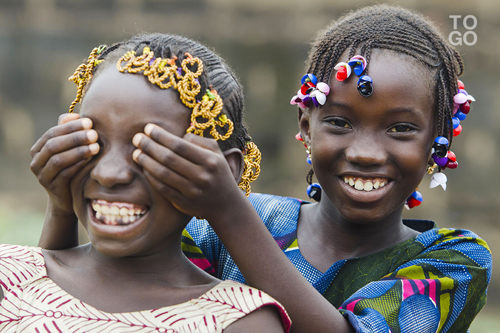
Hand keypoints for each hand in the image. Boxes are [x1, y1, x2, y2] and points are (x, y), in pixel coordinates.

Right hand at [30, 113, 99, 213]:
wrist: (69, 196)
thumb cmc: (72, 166)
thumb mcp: (70, 148)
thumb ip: (69, 131)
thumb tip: (77, 115)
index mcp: (38, 149)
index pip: (52, 133)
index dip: (70, 126)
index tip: (89, 122)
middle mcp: (36, 162)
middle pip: (54, 145)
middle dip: (75, 138)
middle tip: (94, 134)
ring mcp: (42, 176)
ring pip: (58, 160)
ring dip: (78, 151)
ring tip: (96, 147)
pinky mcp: (52, 188)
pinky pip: (65, 174)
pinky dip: (78, 165)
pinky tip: (91, 160)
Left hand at [131, 123, 245, 220]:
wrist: (226, 204)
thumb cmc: (217, 172)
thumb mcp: (216, 153)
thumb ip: (198, 141)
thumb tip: (177, 135)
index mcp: (210, 161)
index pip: (180, 145)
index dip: (161, 136)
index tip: (148, 128)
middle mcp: (202, 176)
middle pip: (168, 158)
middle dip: (149, 146)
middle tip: (137, 138)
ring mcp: (192, 192)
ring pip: (163, 174)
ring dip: (146, 161)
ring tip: (136, 153)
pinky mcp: (183, 203)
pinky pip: (162, 188)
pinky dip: (151, 177)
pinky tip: (144, 168)